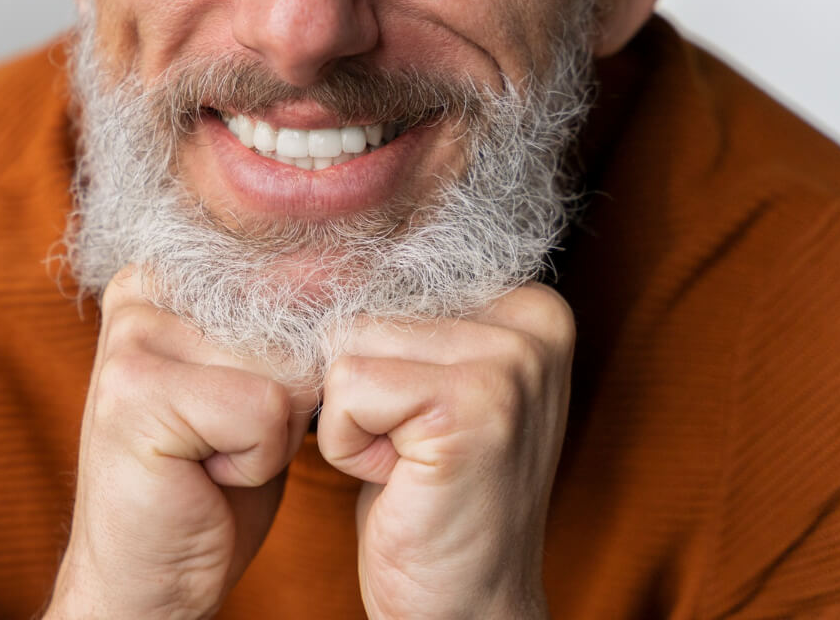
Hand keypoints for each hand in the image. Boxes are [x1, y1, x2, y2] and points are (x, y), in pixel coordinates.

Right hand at [45, 267, 313, 619]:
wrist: (148, 577)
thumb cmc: (209, 483)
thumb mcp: (258, 382)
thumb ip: (286, 319)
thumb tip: (345, 263)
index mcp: (166, 275)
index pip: (289, 279)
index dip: (296, 356)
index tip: (242, 403)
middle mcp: (142, 290)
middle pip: (292, 322)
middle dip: (286, 399)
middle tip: (223, 439)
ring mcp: (132, 337)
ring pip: (287, 367)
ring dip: (273, 432)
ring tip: (214, 455)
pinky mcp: (136, 390)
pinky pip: (265, 410)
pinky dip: (258, 459)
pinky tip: (207, 474)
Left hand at [317, 282, 574, 618]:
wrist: (462, 605)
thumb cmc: (425, 494)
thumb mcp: (423, 382)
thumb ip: (397, 313)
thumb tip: (305, 254)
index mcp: (528, 300)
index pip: (387, 274)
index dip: (369, 351)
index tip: (413, 414)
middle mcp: (533, 318)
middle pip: (362, 307)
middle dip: (359, 385)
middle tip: (410, 448)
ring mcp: (511, 361)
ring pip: (346, 346)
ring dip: (350, 415)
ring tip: (405, 462)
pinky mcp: (472, 407)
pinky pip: (345, 390)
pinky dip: (347, 444)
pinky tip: (399, 479)